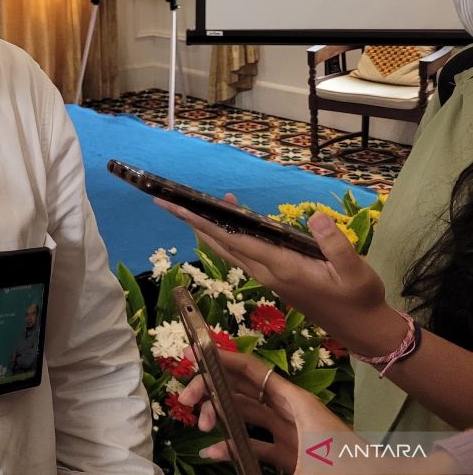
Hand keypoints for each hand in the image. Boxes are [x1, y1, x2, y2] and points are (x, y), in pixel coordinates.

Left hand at [154, 195, 404, 357]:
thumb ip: (334, 244)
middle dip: (193, 223)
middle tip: (168, 201)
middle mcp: (267, 272)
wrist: (363, 330)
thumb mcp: (355, 271)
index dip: (205, 223)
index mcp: (280, 267)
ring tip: (199, 203)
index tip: (180, 208)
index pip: (234, 241)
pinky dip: (231, 235)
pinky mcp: (276, 278)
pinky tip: (235, 221)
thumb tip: (315, 216)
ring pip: (230, 249)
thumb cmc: (360, 299)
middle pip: (220, 244)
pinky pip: (244, 253)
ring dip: (211, 228)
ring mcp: (269, 276)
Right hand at [179, 348, 348, 473]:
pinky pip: (255, 443)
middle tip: (186, 399)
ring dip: (219, 416)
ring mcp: (289, 432)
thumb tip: (220, 456)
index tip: (193, 352)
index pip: (251, 370)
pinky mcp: (291, 453)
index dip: (221, 358)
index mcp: (295, 402)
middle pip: (242, 389)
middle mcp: (289, 411)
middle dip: (211, 389)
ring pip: (244, 414)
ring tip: (200, 426)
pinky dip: (233, 445)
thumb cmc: (349, 466)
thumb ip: (263, 456)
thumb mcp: (307, 462)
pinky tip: (214, 451)